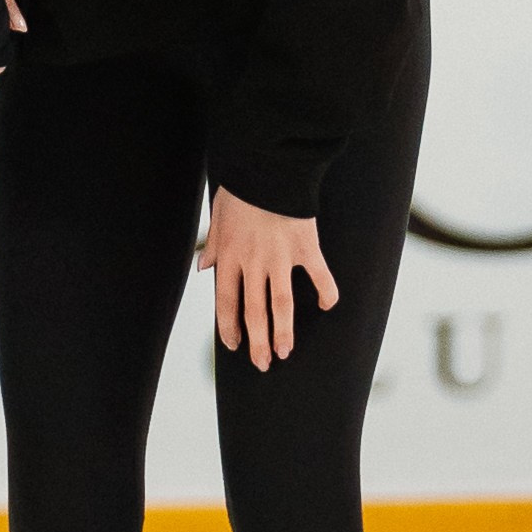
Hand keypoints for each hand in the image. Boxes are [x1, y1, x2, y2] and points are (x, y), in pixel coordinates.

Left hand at [196, 188, 338, 372]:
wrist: (266, 167)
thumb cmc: (240, 189)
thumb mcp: (217, 217)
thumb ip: (212, 246)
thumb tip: (202, 269)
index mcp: (229, 257)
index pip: (226, 303)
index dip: (229, 327)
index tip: (234, 345)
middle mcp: (252, 263)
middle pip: (253, 312)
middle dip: (257, 342)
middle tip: (263, 364)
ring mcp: (279, 257)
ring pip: (281, 305)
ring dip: (283, 332)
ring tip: (285, 351)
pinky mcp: (305, 247)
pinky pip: (319, 275)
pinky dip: (326, 291)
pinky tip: (329, 306)